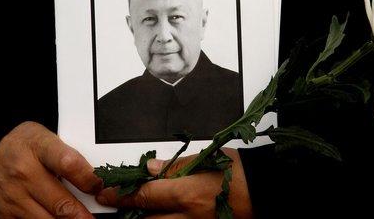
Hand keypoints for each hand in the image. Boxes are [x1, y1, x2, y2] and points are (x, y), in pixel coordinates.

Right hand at [0, 121, 101, 217]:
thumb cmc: (19, 145)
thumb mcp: (44, 137)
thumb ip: (69, 155)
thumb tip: (94, 180)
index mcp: (38, 148)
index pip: (69, 164)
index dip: (89, 180)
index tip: (100, 188)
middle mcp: (24, 175)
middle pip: (62, 204)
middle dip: (82, 216)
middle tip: (94, 218)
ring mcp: (13, 199)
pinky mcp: (3, 217)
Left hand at [96, 147, 252, 218]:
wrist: (266, 191)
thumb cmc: (241, 172)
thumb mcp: (206, 160)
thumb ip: (176, 168)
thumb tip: (151, 169)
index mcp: (189, 194)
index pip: (145, 195)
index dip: (122, 195)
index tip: (106, 193)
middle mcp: (189, 217)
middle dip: (129, 213)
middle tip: (115, 204)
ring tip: (138, 210)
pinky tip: (164, 214)